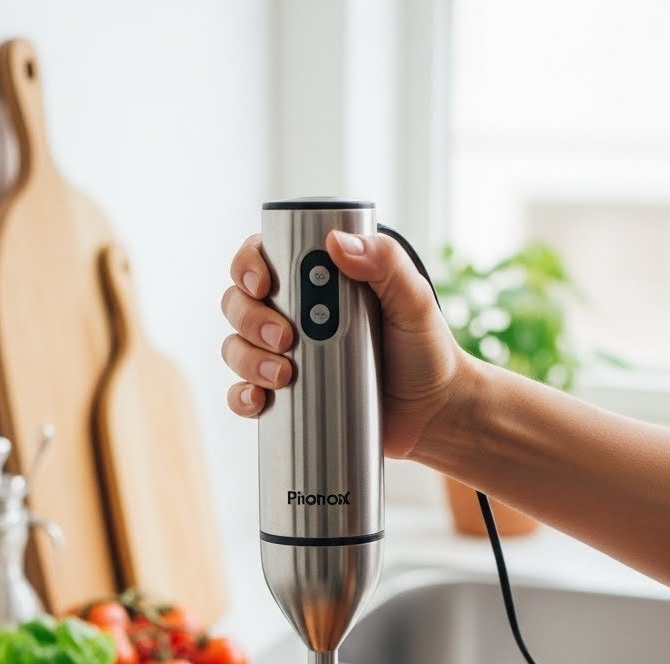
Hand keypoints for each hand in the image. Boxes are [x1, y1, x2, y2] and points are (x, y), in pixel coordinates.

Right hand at [221, 230, 470, 459]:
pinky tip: (258, 400)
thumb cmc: (426, 351)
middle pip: (239, 305)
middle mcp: (294, 317)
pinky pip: (244, 395)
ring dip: (247, 359)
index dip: (247, 267)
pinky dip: (242, 397)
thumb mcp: (413, 301)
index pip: (262, 259)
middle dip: (250, 320)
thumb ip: (385, 262)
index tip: (262, 285)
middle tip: (286, 339)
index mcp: (318, 283)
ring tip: (283, 376)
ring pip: (236, 349)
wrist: (433, 414)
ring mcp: (287, 359)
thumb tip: (337, 243)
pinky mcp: (287, 400)